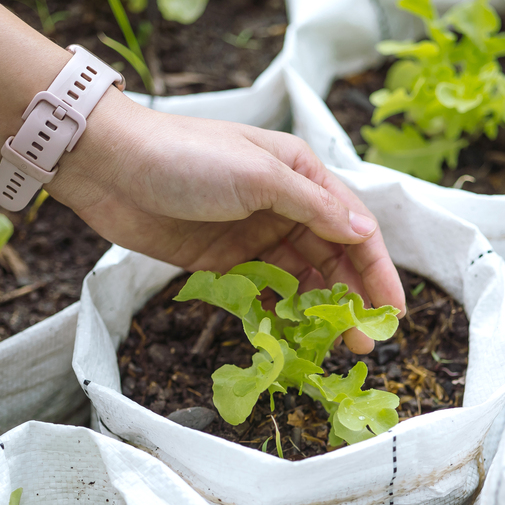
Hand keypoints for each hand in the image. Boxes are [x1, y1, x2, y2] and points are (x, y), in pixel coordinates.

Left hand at [48, 91, 405, 352]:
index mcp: (302, 175)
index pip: (354, 228)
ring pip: (301, 280)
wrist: (110, 167)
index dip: (377, 270)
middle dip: (352, 299)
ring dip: (318, 311)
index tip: (393, 312)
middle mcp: (285, 205)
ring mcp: (254, 235)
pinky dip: (278, 314)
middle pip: (333, 259)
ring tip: (333, 347)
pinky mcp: (224, 261)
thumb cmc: (187, 158)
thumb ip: (313, 206)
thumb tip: (363, 231)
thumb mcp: (259, 176)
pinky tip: (289, 337)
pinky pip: (263, 293)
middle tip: (365, 342)